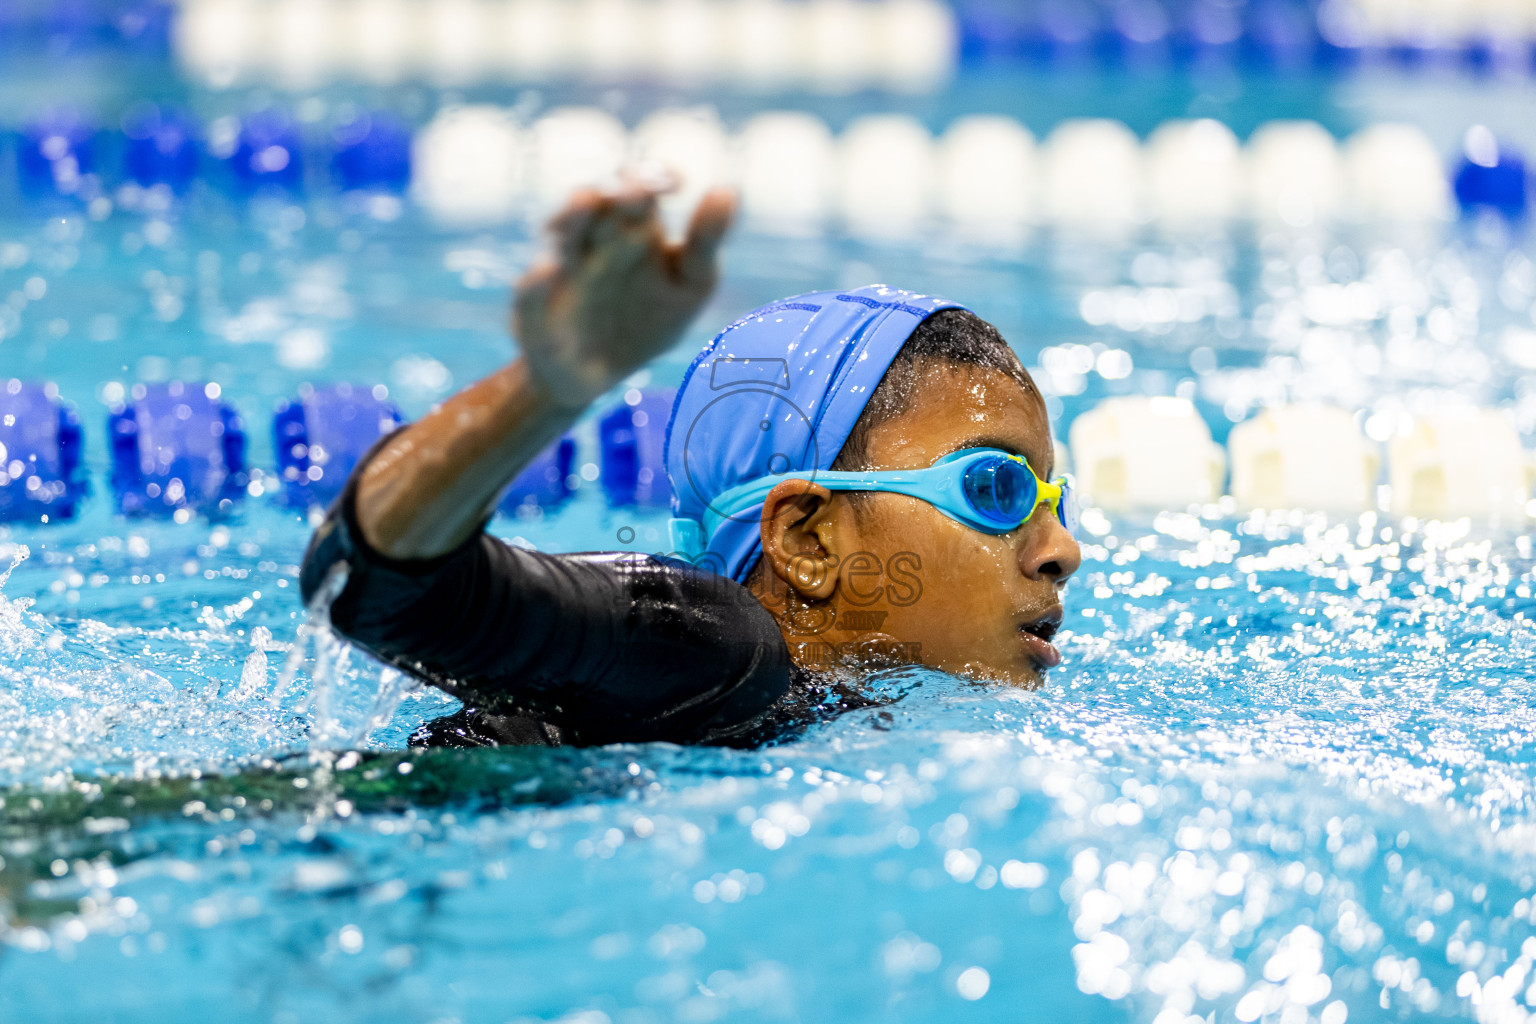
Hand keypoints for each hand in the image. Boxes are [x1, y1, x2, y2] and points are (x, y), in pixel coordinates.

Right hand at [513, 180, 735, 410]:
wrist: (600, 377)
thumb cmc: (651, 320)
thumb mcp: (691, 284)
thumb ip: (706, 240)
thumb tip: (728, 189)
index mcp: (632, 227)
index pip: (638, 186)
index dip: (653, 176)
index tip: (675, 183)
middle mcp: (591, 239)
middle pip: (597, 200)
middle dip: (614, 191)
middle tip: (637, 191)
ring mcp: (560, 272)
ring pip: (560, 233)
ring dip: (572, 215)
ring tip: (587, 201)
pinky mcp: (534, 313)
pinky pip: (528, 294)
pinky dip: (534, 284)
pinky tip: (546, 272)